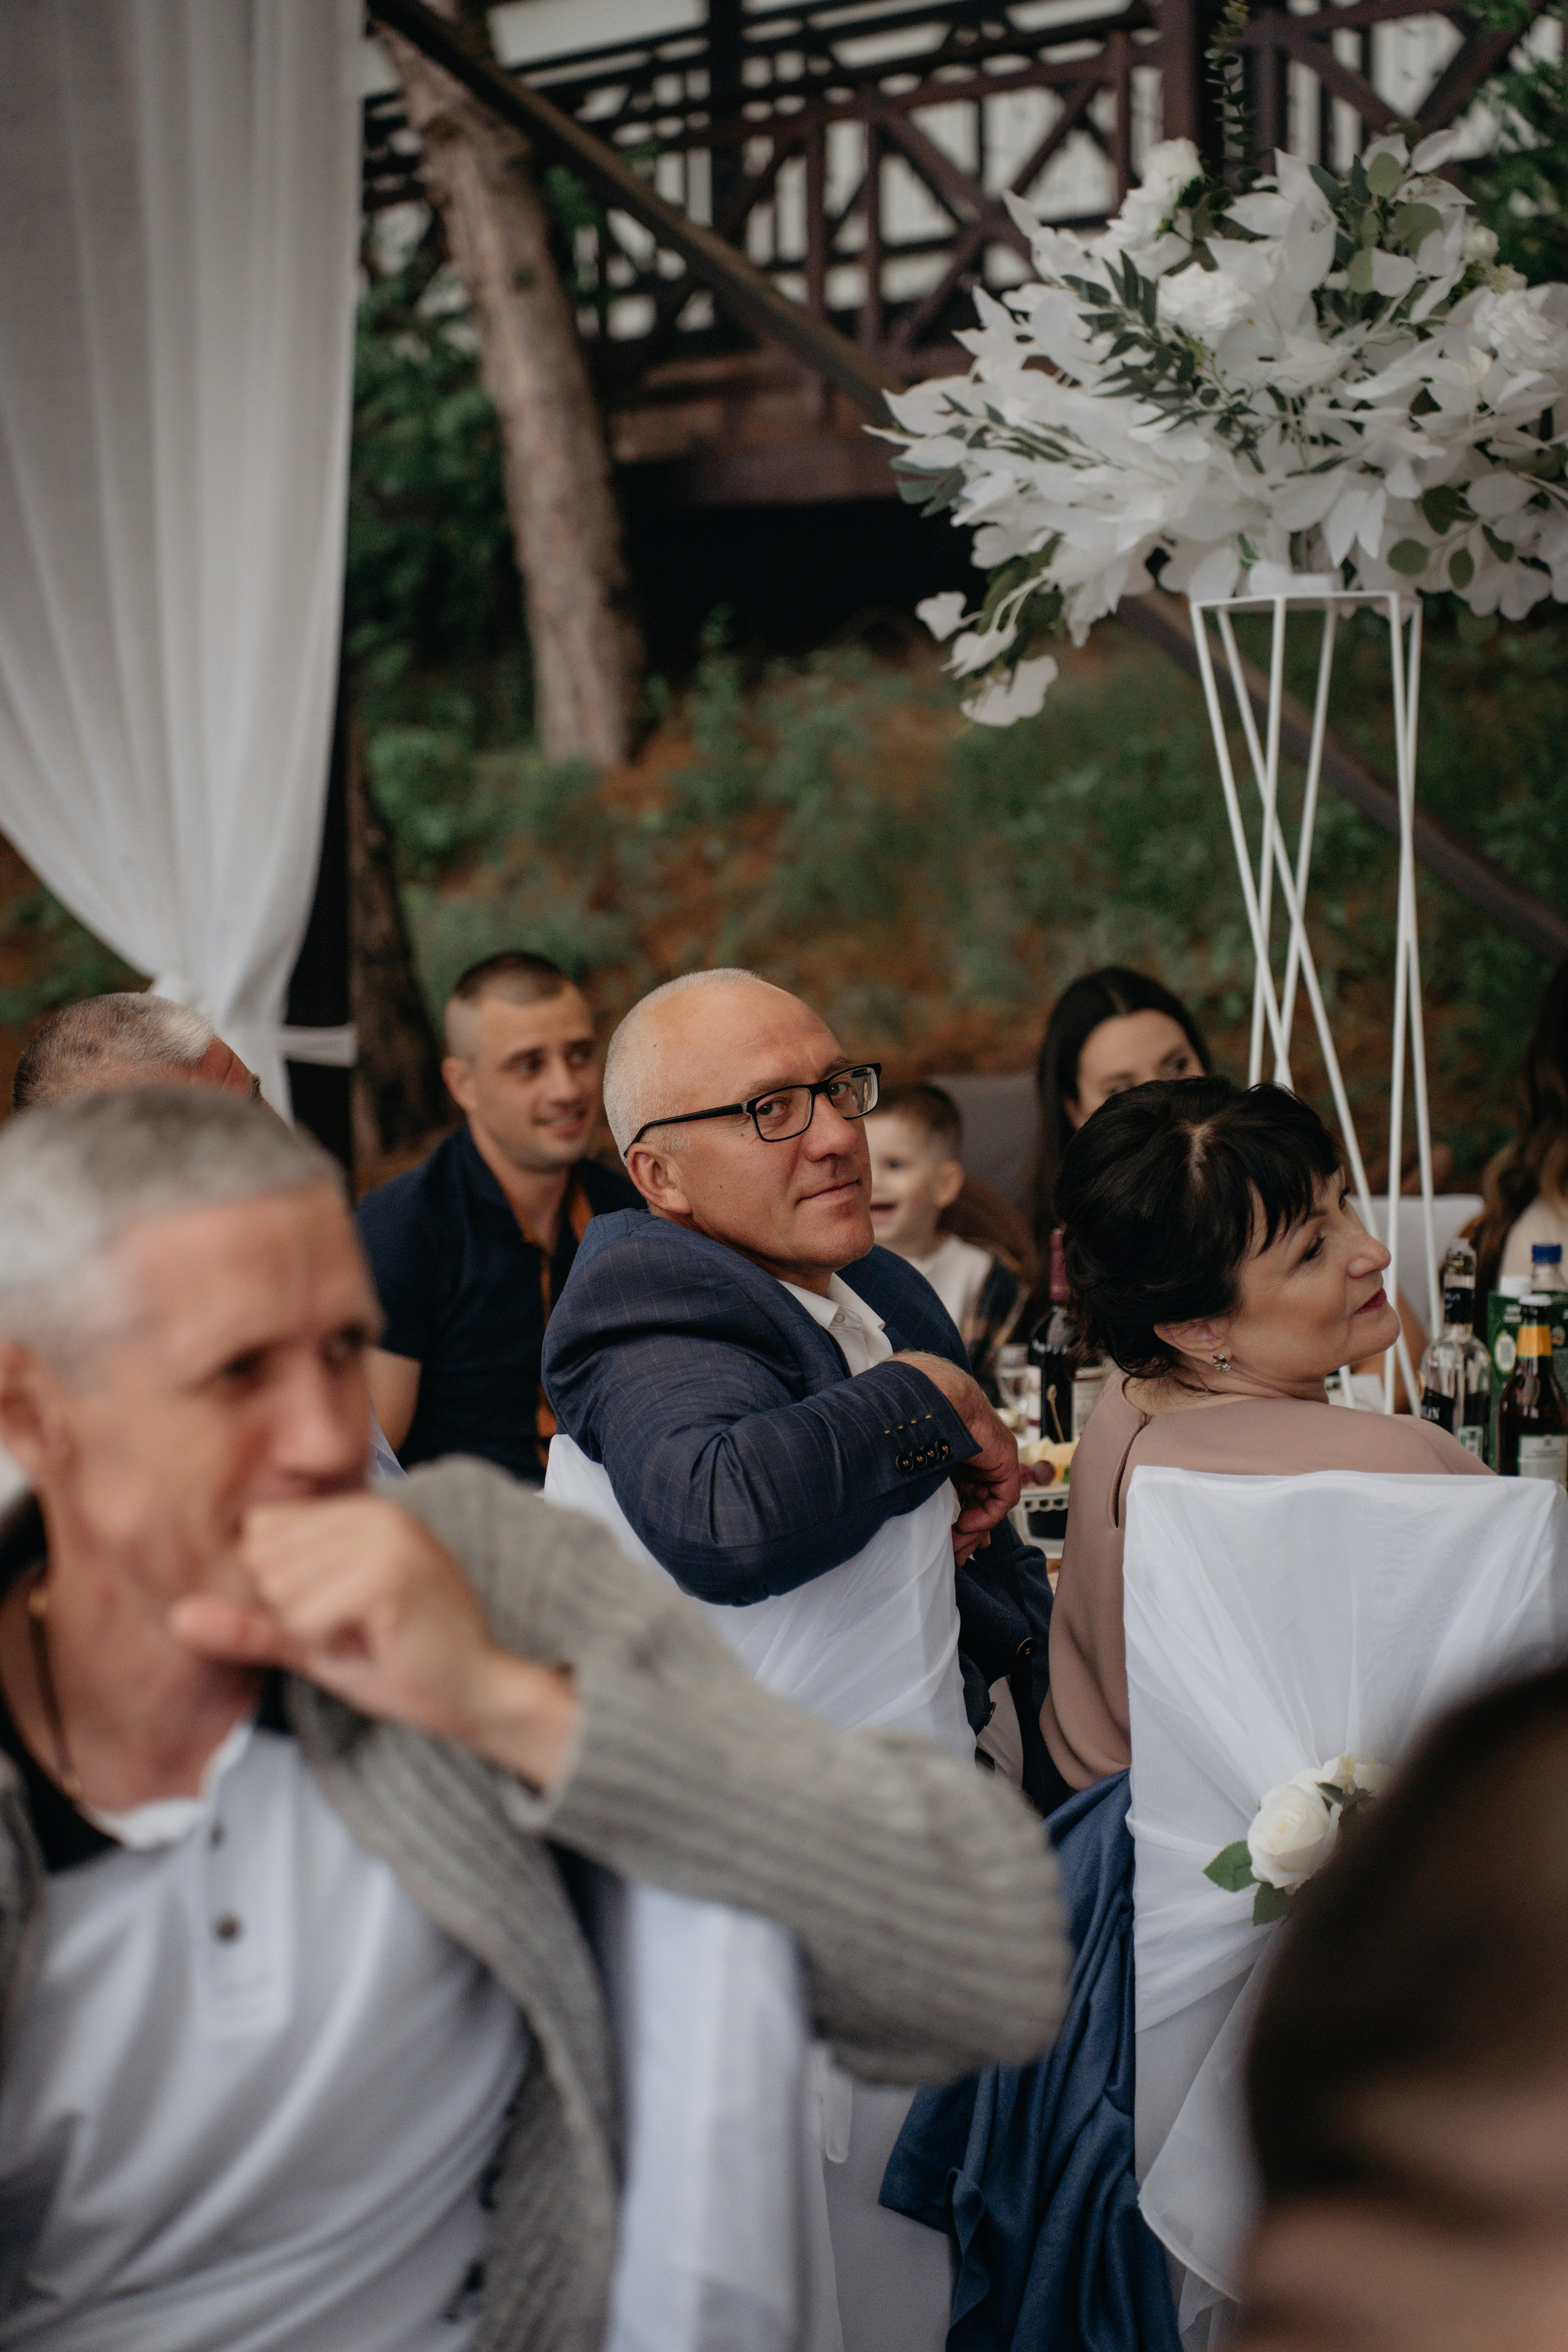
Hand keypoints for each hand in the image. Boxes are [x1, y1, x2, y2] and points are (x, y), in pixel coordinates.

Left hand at [169, 1495, 577, 1788]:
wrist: (475, 1693)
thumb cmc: (397, 1662)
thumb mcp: (312, 1638)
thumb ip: (250, 1622)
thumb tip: (175, 1617)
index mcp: (358, 1510)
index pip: (260, 1532)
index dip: (281, 1588)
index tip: (337, 1609)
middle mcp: (374, 1510)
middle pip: (264, 1561)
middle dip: (295, 1612)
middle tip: (353, 1627)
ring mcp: (386, 1537)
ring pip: (282, 1591)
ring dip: (313, 1631)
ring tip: (365, 1634)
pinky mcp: (391, 1575)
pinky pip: (307, 1619)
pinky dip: (329, 1646)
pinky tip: (374, 1643)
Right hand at [892, 1351, 1020, 1560]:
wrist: (932, 1396)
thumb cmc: (911, 1419)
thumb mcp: (912, 1461)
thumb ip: (914, 1483)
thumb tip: (889, 1509)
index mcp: (952, 1451)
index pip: (962, 1491)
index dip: (957, 1518)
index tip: (949, 1543)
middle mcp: (973, 1455)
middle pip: (978, 1500)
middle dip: (968, 1531)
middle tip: (957, 1556)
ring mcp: (990, 1457)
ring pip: (990, 1503)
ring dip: (974, 1529)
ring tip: (956, 1548)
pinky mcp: (1005, 1460)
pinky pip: (1003, 1498)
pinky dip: (987, 1516)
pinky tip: (966, 1524)